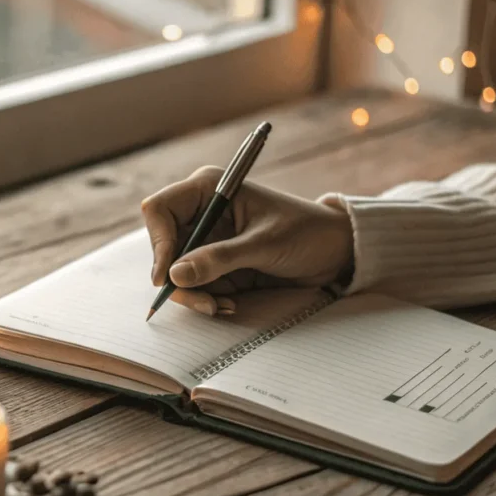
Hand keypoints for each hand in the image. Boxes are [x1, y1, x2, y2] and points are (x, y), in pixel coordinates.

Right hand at [140, 166, 354, 315]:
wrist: (336, 252)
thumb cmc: (307, 233)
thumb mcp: (264, 244)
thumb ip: (219, 258)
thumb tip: (175, 275)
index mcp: (208, 189)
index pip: (160, 211)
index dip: (159, 243)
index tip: (168, 276)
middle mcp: (201, 214)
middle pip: (164, 248)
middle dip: (178, 279)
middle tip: (204, 302)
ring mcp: (206, 241)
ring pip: (176, 273)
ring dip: (195, 295)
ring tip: (223, 306)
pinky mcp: (215, 265)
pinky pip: (195, 286)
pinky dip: (208, 300)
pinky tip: (230, 305)